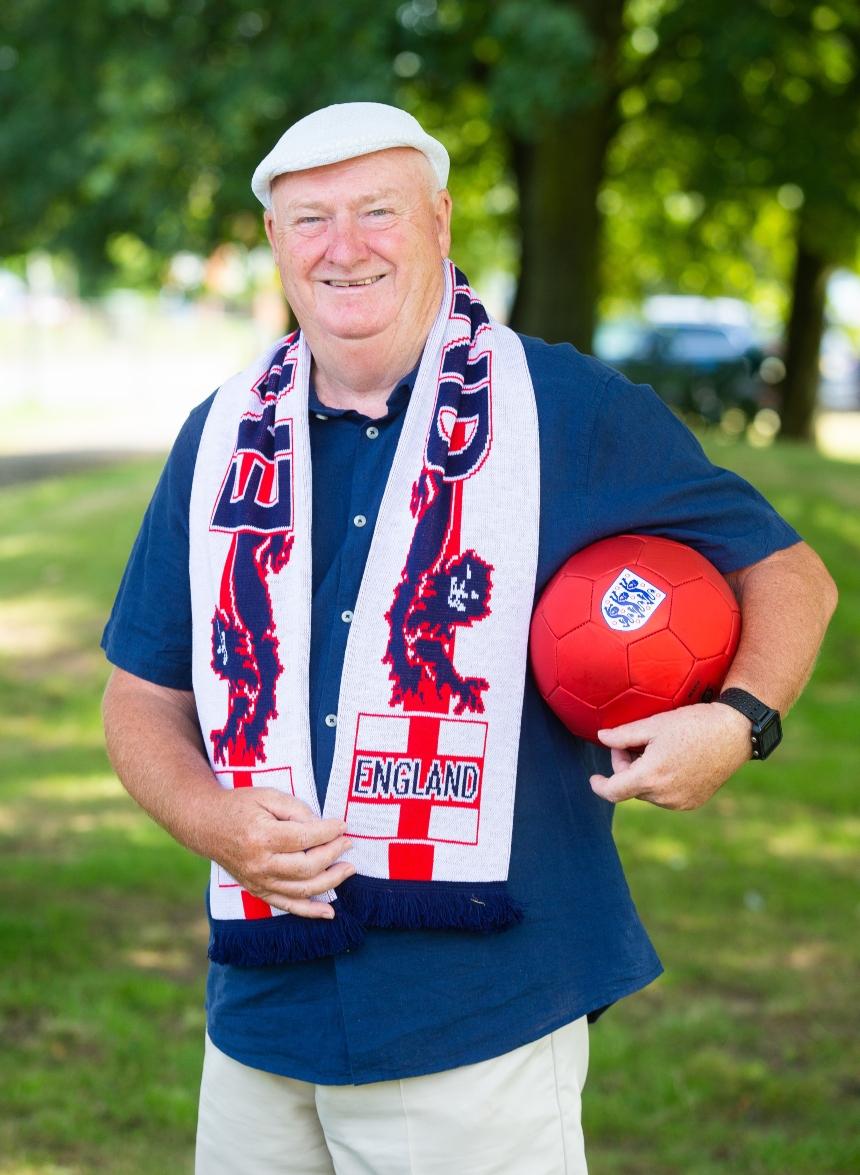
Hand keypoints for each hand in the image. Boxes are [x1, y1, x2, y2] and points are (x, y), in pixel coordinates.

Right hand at [205, 787, 355, 918]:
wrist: (207, 825)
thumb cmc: (240, 806)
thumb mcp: (268, 796)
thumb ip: (297, 810)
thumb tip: (323, 827)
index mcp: (262, 836)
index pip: (305, 838)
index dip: (329, 832)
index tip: (343, 825)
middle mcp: (260, 864)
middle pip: (307, 867)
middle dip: (333, 855)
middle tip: (349, 843)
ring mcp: (258, 881)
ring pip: (302, 890)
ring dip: (331, 881)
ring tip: (349, 869)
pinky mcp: (257, 891)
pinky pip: (287, 906)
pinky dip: (310, 911)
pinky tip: (330, 912)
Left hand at [589, 702, 751, 810]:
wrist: (733, 733)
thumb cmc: (693, 724)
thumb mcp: (654, 724)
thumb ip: (623, 735)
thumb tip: (601, 737)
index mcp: (650, 776)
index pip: (613, 791)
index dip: (599, 785)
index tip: (593, 778)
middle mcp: (664, 796)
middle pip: (630, 786)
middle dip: (626, 766)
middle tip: (634, 741)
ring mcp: (680, 802)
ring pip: (648, 791)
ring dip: (643, 774)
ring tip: (657, 748)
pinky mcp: (692, 802)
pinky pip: (665, 796)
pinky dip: (660, 781)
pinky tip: (673, 759)